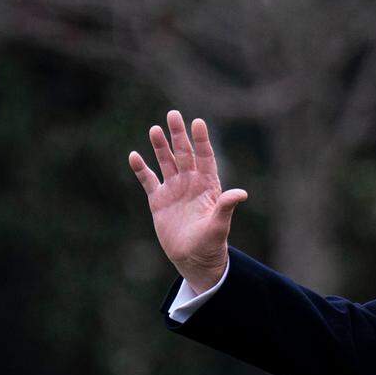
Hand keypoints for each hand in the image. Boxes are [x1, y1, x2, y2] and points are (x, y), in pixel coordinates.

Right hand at [128, 110, 247, 293]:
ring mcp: (174, 190)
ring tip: (154, 129)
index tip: (198, 122)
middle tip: (173, 114)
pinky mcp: (159, 201)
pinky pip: (149, 180)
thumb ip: (226, 207)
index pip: (205, 157)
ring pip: (166, 162)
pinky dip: (141, 169)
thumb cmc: (211, 243)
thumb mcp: (219, 226)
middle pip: (184, 154)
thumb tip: (241, 193)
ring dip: (160, 147)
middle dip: (178, 135)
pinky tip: (134, 156)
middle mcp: (190, 183)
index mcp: (208, 186)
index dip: (201, 140)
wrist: (193, 259)